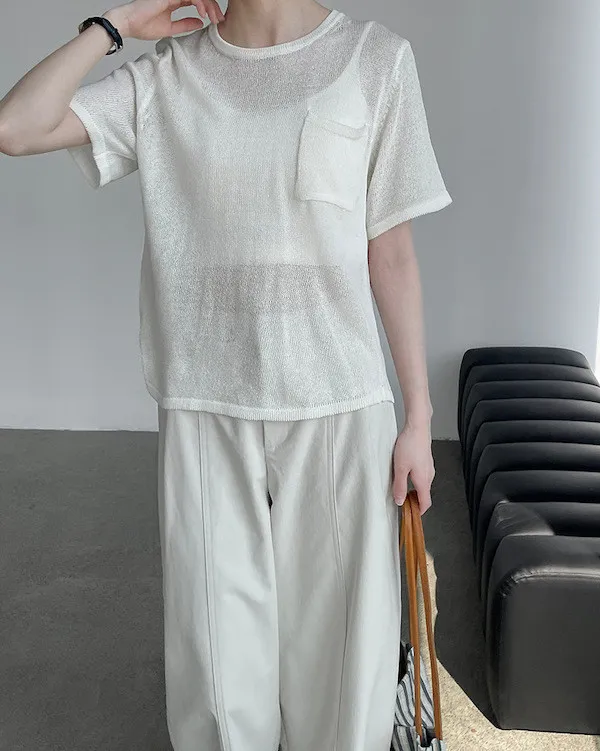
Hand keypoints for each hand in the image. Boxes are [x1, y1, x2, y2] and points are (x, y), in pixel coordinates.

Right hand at [104, 0, 224, 40]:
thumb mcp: (170, 29)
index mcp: (174, 2)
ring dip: (209, 6)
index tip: (216, 22)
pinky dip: (200, 3)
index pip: (196, 2)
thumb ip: (185, 24)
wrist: (129, 24)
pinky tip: (203, 13)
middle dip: (213, 8)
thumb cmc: (143, 26)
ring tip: (214, 18)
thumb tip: (200, 23)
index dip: (208, 11)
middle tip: (220, 20)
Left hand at [391, 419, 434, 514]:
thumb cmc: (409, 445)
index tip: (410, 514)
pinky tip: (404, 473)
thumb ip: (399, 486)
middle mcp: (429, 476)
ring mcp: (429, 468)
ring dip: (413, 490)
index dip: (418, 511)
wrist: (418, 426)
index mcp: (424, 481)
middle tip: (401, 501)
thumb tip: (399, 501)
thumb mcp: (400, 468)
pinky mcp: (426, 461)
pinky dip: (414, 480)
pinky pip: (422, 476)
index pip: (425, 503)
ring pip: (422, 485)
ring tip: (400, 488)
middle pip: (424, 495)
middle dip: (414, 501)